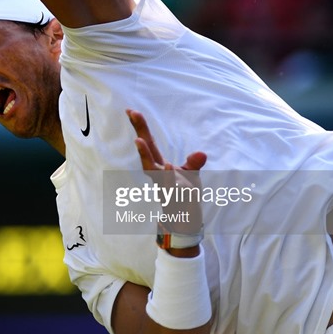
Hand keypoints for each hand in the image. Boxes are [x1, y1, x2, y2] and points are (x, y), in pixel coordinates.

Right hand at [126, 109, 205, 248]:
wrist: (184, 223)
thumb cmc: (185, 198)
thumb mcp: (191, 177)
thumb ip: (192, 163)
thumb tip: (201, 153)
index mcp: (160, 166)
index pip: (149, 144)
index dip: (141, 127)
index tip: (131, 110)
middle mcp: (158, 175)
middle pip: (146, 153)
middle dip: (139, 133)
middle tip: (132, 113)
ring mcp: (163, 188)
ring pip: (154, 171)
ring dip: (145, 156)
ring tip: (138, 140)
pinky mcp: (173, 200)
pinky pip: (171, 188)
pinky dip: (169, 178)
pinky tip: (168, 167)